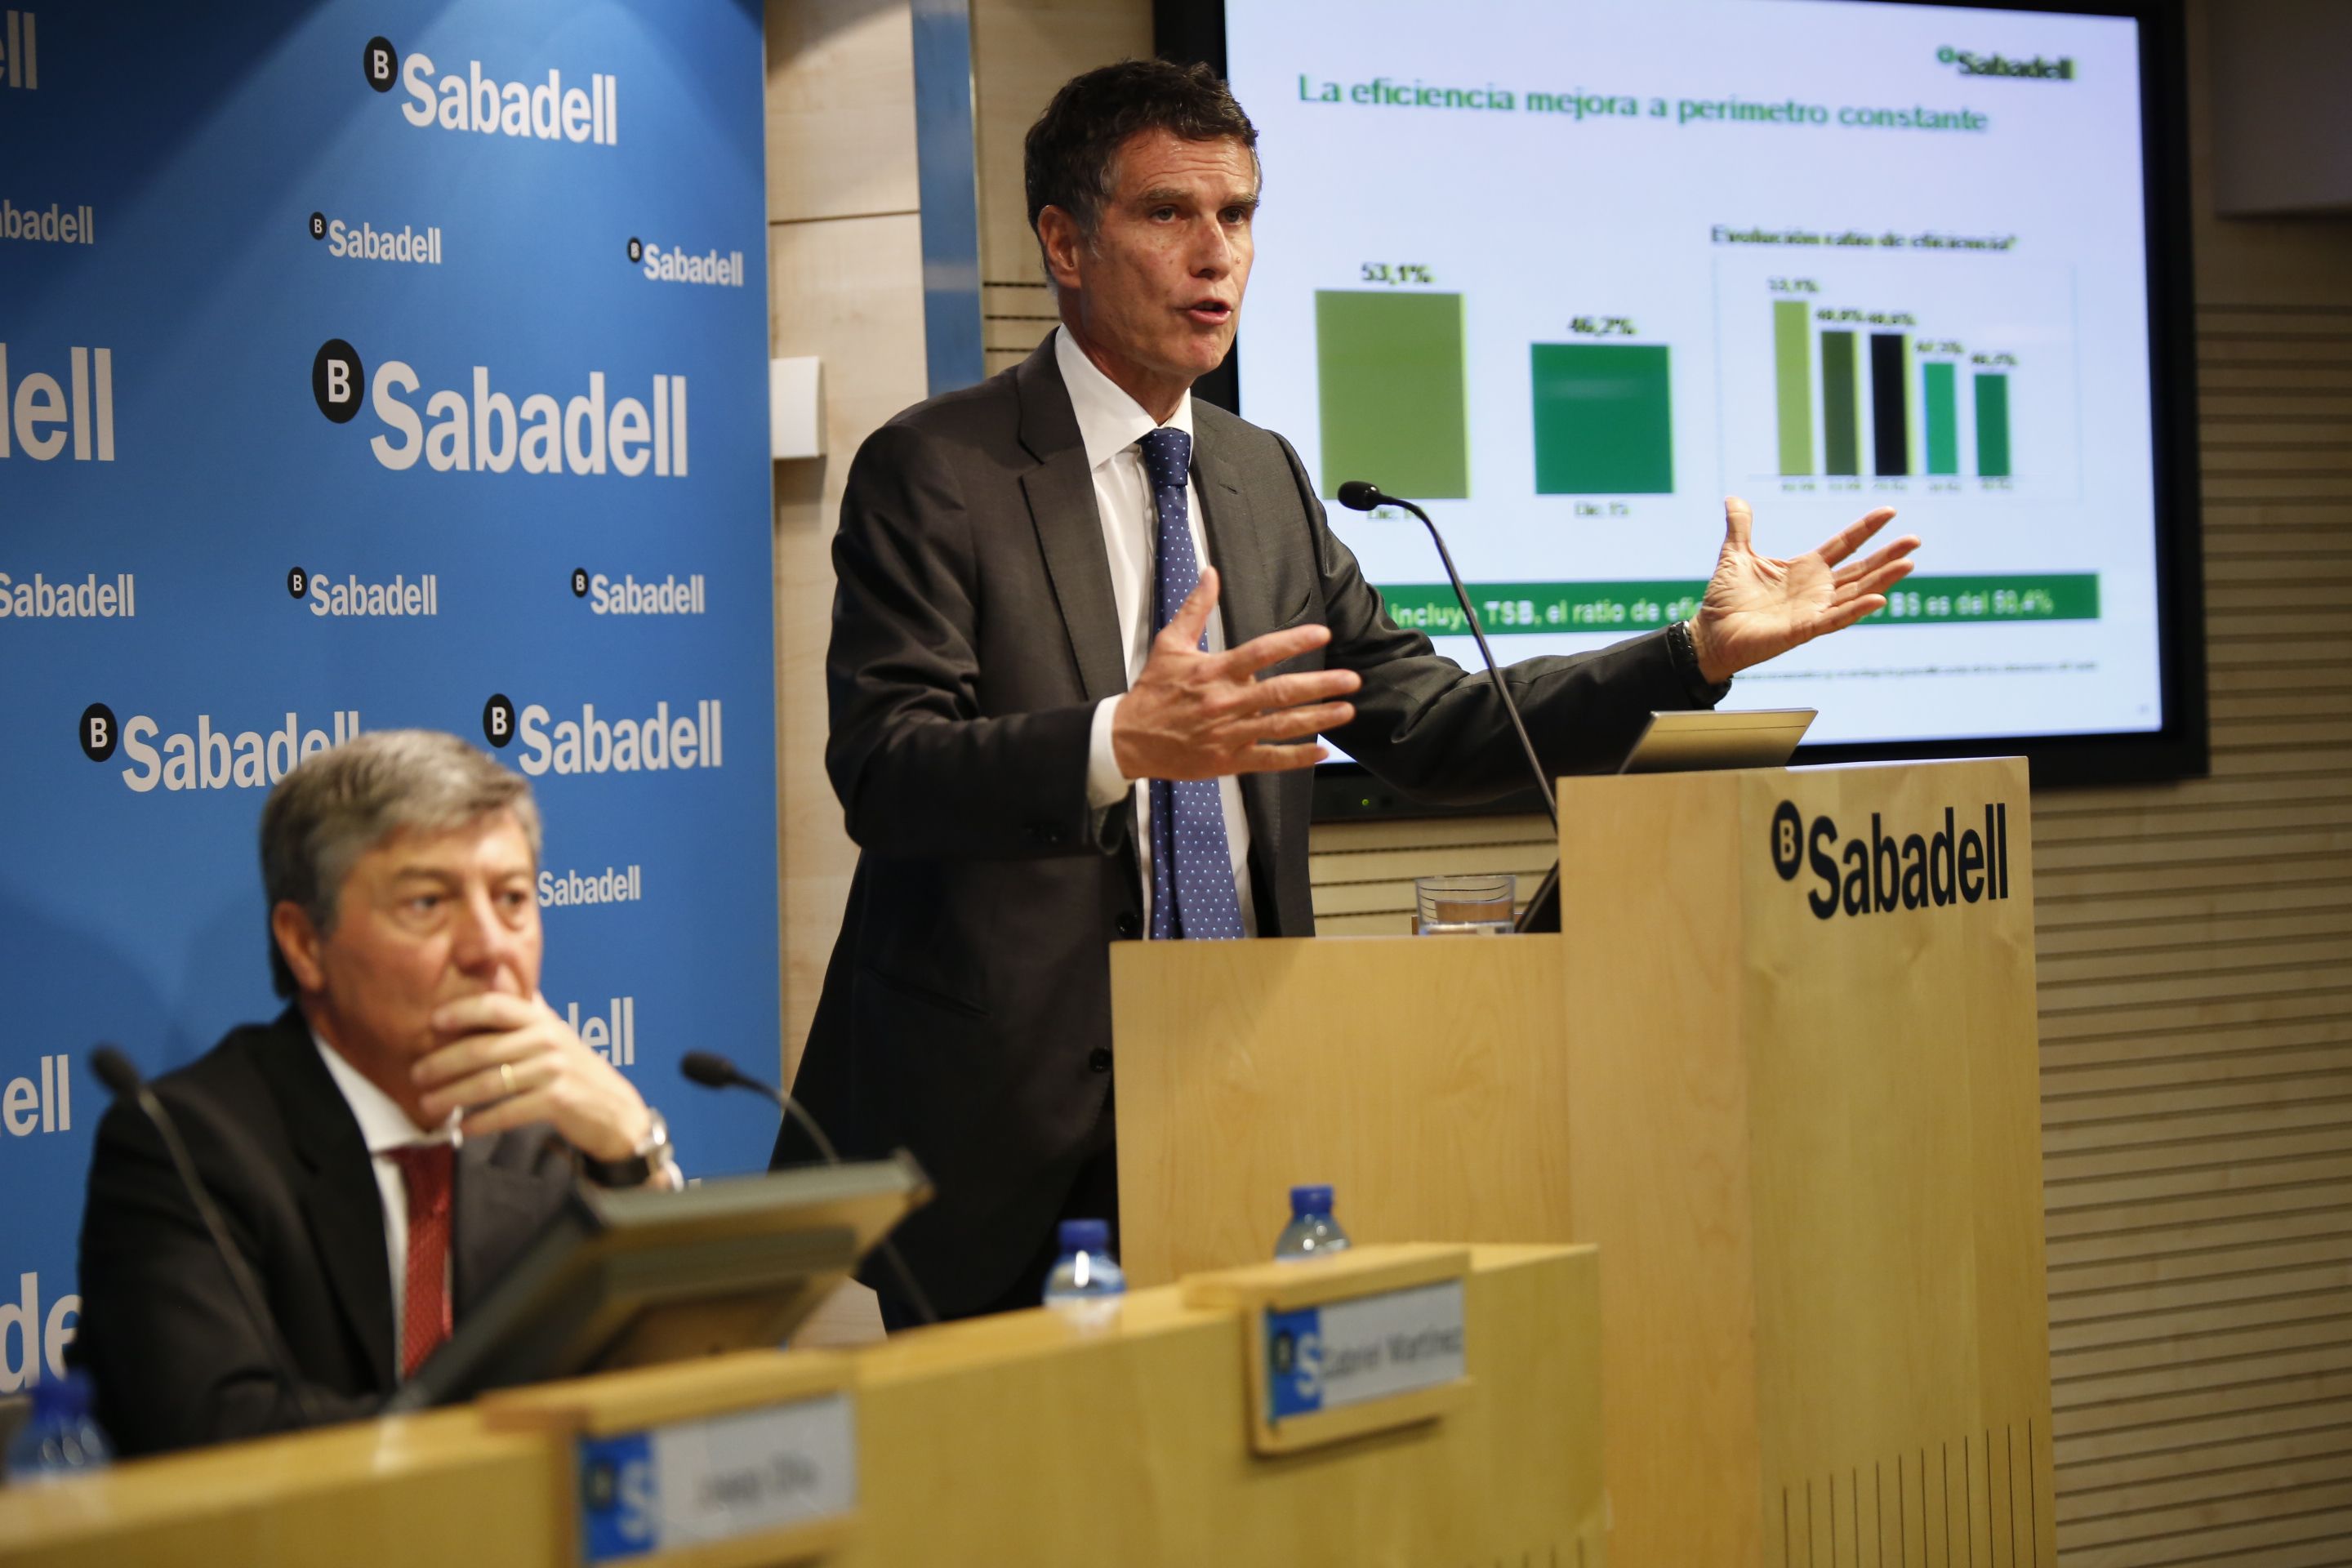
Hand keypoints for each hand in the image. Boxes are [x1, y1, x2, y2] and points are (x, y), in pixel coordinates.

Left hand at [413, 991, 651, 1163]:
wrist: (615, 1110)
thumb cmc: (575, 1071)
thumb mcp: (553, 1035)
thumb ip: (523, 1016)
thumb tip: (487, 984)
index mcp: (541, 1019)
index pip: (496, 1006)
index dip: (462, 1011)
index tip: (432, 1022)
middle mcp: (547, 1040)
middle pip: (483, 1048)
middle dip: (443, 1063)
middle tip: (417, 1075)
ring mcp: (554, 1070)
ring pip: (490, 1082)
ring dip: (453, 1095)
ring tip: (429, 1105)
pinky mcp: (558, 1100)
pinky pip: (508, 1111)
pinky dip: (481, 1122)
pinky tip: (462, 1128)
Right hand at [1111, 566, 1361, 780]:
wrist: (1128, 739)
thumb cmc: (1152, 691)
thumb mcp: (1169, 644)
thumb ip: (1195, 608)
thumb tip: (1210, 573)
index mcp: (1214, 672)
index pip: (1259, 652)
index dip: (1292, 642)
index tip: (1322, 634)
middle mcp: (1225, 702)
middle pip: (1279, 692)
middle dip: (1319, 685)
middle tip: (1351, 679)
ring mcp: (1228, 734)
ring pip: (1280, 726)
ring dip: (1316, 718)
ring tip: (1346, 711)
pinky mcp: (1227, 761)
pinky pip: (1268, 759)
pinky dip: (1295, 757)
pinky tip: (1320, 752)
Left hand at [1688, 498, 1919, 682]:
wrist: (1709, 633)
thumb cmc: (1725, 599)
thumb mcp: (1735, 554)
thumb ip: (1740, 526)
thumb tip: (1734, 498)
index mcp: (1805, 569)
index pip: (1844, 544)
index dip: (1866, 528)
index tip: (1890, 511)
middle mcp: (1816, 590)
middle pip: (1861, 569)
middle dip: (1888, 555)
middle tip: (1915, 540)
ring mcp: (1813, 611)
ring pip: (1856, 593)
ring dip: (1883, 579)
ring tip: (1909, 564)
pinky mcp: (1803, 630)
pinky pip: (1835, 620)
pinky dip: (1856, 610)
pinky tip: (1879, 599)